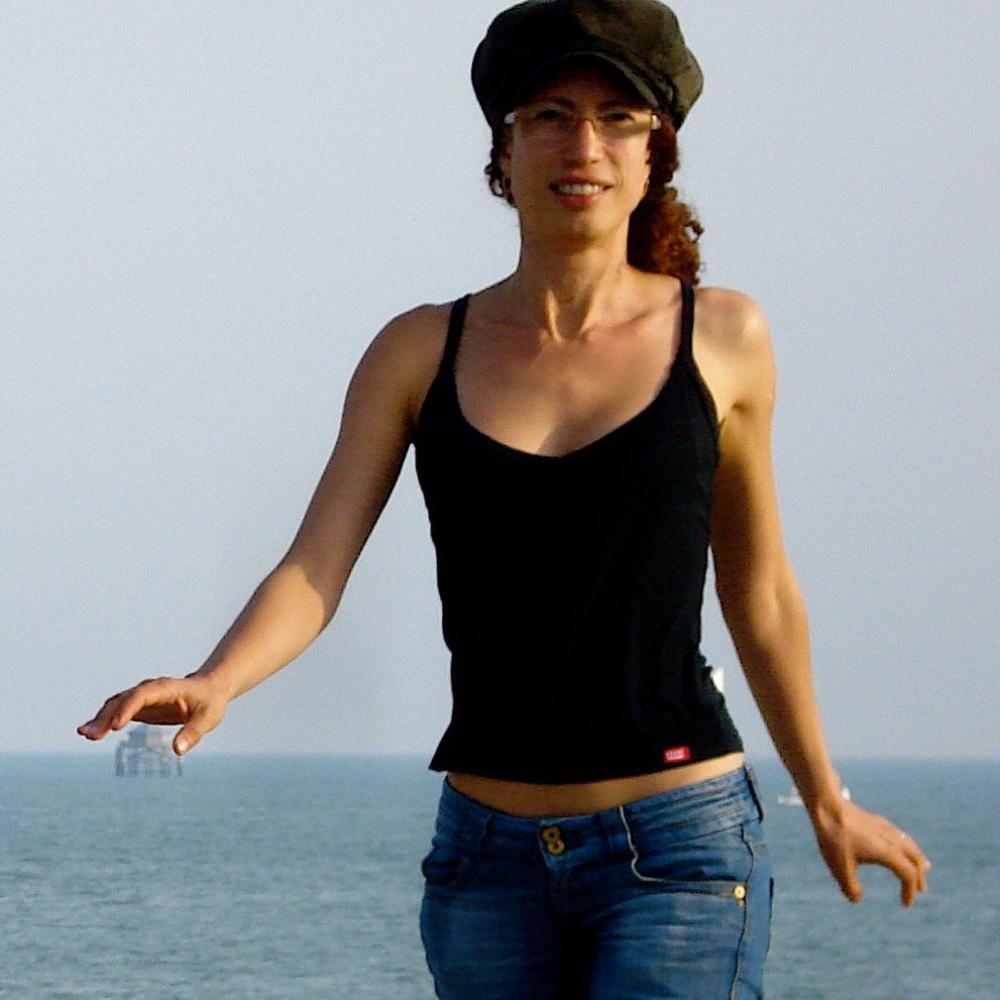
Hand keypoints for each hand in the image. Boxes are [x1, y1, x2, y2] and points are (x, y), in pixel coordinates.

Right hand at [77, 674, 227, 755]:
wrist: (209, 690)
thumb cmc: (210, 703)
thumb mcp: (208, 718)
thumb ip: (194, 733)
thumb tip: (178, 750)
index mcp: (166, 688)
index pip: (143, 695)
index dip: (128, 708)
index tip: (116, 726)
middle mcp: (150, 690)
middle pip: (123, 700)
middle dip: (107, 716)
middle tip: (92, 735)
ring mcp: (142, 698)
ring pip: (115, 705)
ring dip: (100, 719)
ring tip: (85, 735)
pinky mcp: (138, 707)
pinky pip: (116, 712)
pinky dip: (102, 721)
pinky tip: (86, 732)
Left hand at [810, 797, 930, 906]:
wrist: (826, 804)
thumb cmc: (834, 836)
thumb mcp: (840, 867)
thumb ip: (851, 887)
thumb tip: (857, 899)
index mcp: (887, 852)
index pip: (908, 874)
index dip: (910, 891)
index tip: (905, 905)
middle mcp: (890, 838)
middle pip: (914, 858)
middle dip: (919, 875)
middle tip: (922, 889)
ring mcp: (883, 826)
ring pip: (908, 843)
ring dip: (916, 858)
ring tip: (921, 866)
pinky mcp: (874, 819)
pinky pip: (898, 834)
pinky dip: (906, 845)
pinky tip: (898, 844)